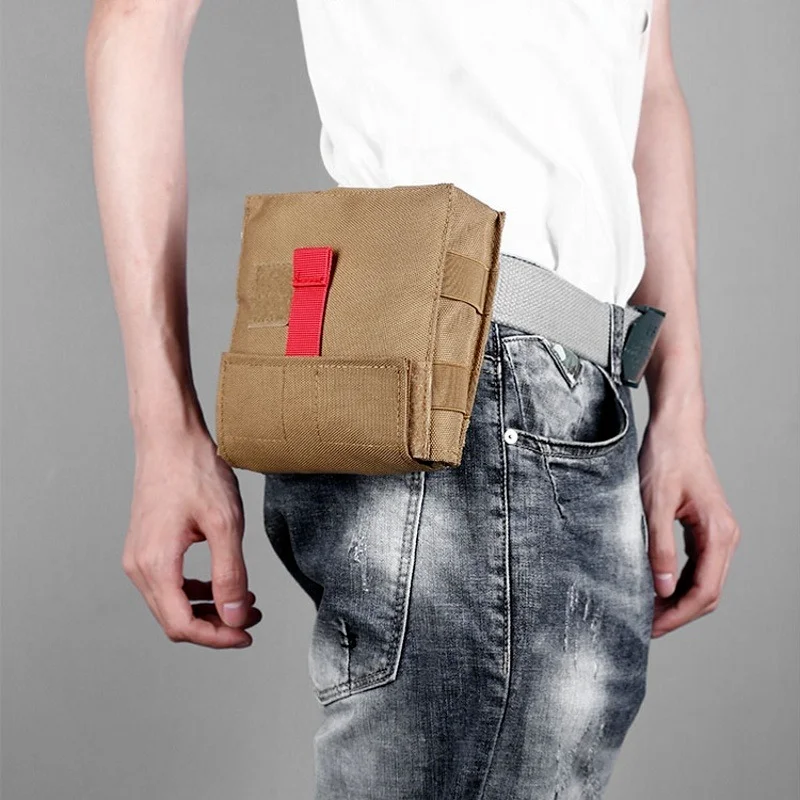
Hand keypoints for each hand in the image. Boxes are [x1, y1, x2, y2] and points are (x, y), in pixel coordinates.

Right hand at [122, 429, 262, 648]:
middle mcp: (139, 567)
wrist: (170, 437)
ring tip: (244, 599)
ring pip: (171, 604)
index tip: (247, 634)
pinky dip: (196, 591)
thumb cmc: (196, 472)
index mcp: (156, 565)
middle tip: (252, 615)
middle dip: (216, 625)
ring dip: (208, 609)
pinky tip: (221, 581)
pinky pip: (168, 585)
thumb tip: (234, 617)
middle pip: (175, 620)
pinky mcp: (145, 546)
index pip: (183, 625)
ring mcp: (138, 556)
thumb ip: (230, 574)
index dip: (218, 638)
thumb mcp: (225, 524)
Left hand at [638, 418, 740, 637]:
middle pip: (707, 592)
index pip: (704, 591)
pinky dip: (679, 582)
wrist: (675, 429)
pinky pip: (697, 566)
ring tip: (647, 611)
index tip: (650, 627)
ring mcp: (717, 533)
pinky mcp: (705, 528)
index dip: (677, 615)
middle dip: (677, 613)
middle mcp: (725, 536)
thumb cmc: (665, 458)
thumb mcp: (653, 503)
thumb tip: (662, 588)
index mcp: (718, 532)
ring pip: (704, 581)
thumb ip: (659, 546)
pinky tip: (655, 587)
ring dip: (678, 601)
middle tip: (644, 625)